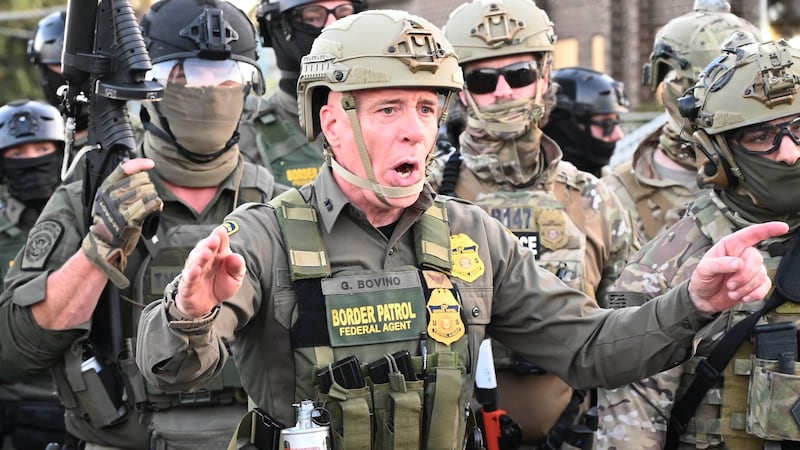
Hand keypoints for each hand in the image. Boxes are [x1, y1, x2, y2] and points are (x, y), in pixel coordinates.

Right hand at [82, 158, 162, 287]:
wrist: (104, 243)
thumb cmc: (110, 222)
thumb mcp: (110, 200)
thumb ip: (121, 187)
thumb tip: (141, 174)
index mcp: (106, 188)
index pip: (124, 168)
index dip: (139, 163)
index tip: (151, 164)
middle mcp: (112, 194)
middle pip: (141, 180)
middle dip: (149, 187)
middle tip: (148, 196)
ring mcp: (120, 205)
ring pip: (148, 191)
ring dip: (153, 197)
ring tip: (151, 204)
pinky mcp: (130, 217)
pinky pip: (150, 204)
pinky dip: (156, 205)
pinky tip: (156, 208)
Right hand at [175, 226, 245, 317]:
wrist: (207, 303)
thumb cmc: (220, 284)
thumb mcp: (235, 276)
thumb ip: (237, 266)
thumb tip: (236, 256)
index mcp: (218, 254)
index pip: (219, 242)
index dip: (220, 236)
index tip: (221, 231)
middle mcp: (205, 259)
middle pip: (205, 248)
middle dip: (209, 244)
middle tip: (214, 239)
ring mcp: (195, 270)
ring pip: (195, 261)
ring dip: (200, 256)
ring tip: (206, 253)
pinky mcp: (187, 284)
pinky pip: (188, 278)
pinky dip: (191, 274)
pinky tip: (195, 269)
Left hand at [689, 221, 788, 313]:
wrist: (704, 299)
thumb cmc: (702, 279)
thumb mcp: (704, 269)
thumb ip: (719, 264)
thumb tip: (739, 263)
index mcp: (731, 245)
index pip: (751, 234)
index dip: (768, 229)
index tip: (783, 227)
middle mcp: (743, 255)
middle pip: (757, 259)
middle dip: (744, 275)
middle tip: (729, 285)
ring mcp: (751, 270)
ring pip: (761, 275)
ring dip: (746, 287)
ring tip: (731, 291)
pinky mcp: (756, 284)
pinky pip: (765, 287)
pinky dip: (754, 294)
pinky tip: (742, 297)